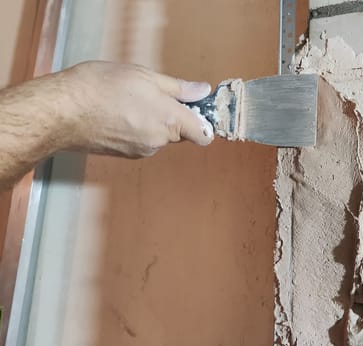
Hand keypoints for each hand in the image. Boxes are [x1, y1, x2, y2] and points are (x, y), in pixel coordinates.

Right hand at [60, 61, 213, 156]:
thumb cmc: (99, 88)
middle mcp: (159, 140)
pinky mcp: (126, 155)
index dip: (204, 122)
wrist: (61, 111)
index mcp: (170, 120)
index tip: (197, 109)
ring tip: (128, 102)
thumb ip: (178, 88)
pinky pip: (142, 142)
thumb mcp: (145, 76)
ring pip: (159, 137)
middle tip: (152, 95)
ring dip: (152, 122)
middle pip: (180, 133)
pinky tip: (118, 114)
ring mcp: (142, 150)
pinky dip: (136, 129)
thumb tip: (202, 91)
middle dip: (172, 117)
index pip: (204, 134)